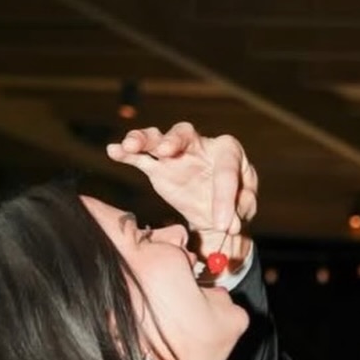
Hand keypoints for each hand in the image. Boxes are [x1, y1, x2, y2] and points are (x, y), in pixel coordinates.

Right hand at [106, 121, 256, 265]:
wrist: (216, 211)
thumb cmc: (236, 202)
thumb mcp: (245, 206)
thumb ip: (240, 211)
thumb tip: (231, 224)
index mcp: (229, 152)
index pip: (226, 170)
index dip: (225, 198)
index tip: (224, 226)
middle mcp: (200, 145)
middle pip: (184, 134)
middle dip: (174, 141)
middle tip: (166, 151)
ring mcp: (176, 155)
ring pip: (158, 139)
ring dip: (144, 140)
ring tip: (130, 145)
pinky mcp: (159, 169)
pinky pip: (141, 158)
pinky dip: (127, 154)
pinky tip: (114, 151)